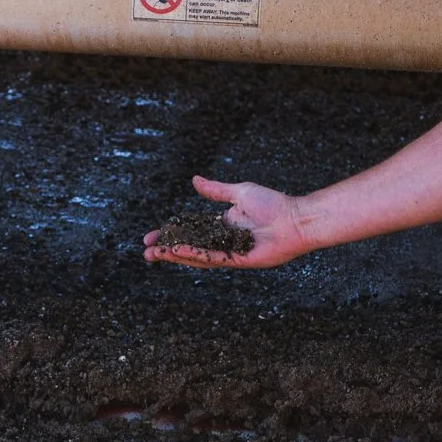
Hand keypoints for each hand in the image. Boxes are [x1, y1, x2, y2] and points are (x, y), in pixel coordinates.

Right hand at [143, 176, 313, 269]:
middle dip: (167, 250)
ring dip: (176, 255)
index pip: (190, 231)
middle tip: (147, 252)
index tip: (153, 236)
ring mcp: (230, 252)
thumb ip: (215, 191)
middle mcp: (223, 241)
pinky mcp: (239, 260)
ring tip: (156, 255)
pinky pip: (214, 258)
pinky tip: (179, 251)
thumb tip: (194, 181)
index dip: (171, 234)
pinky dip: (196, 255)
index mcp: (222, 225)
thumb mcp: (239, 192)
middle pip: (189, 247)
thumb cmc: (273, 204)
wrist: (295, 219)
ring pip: (197, 256)